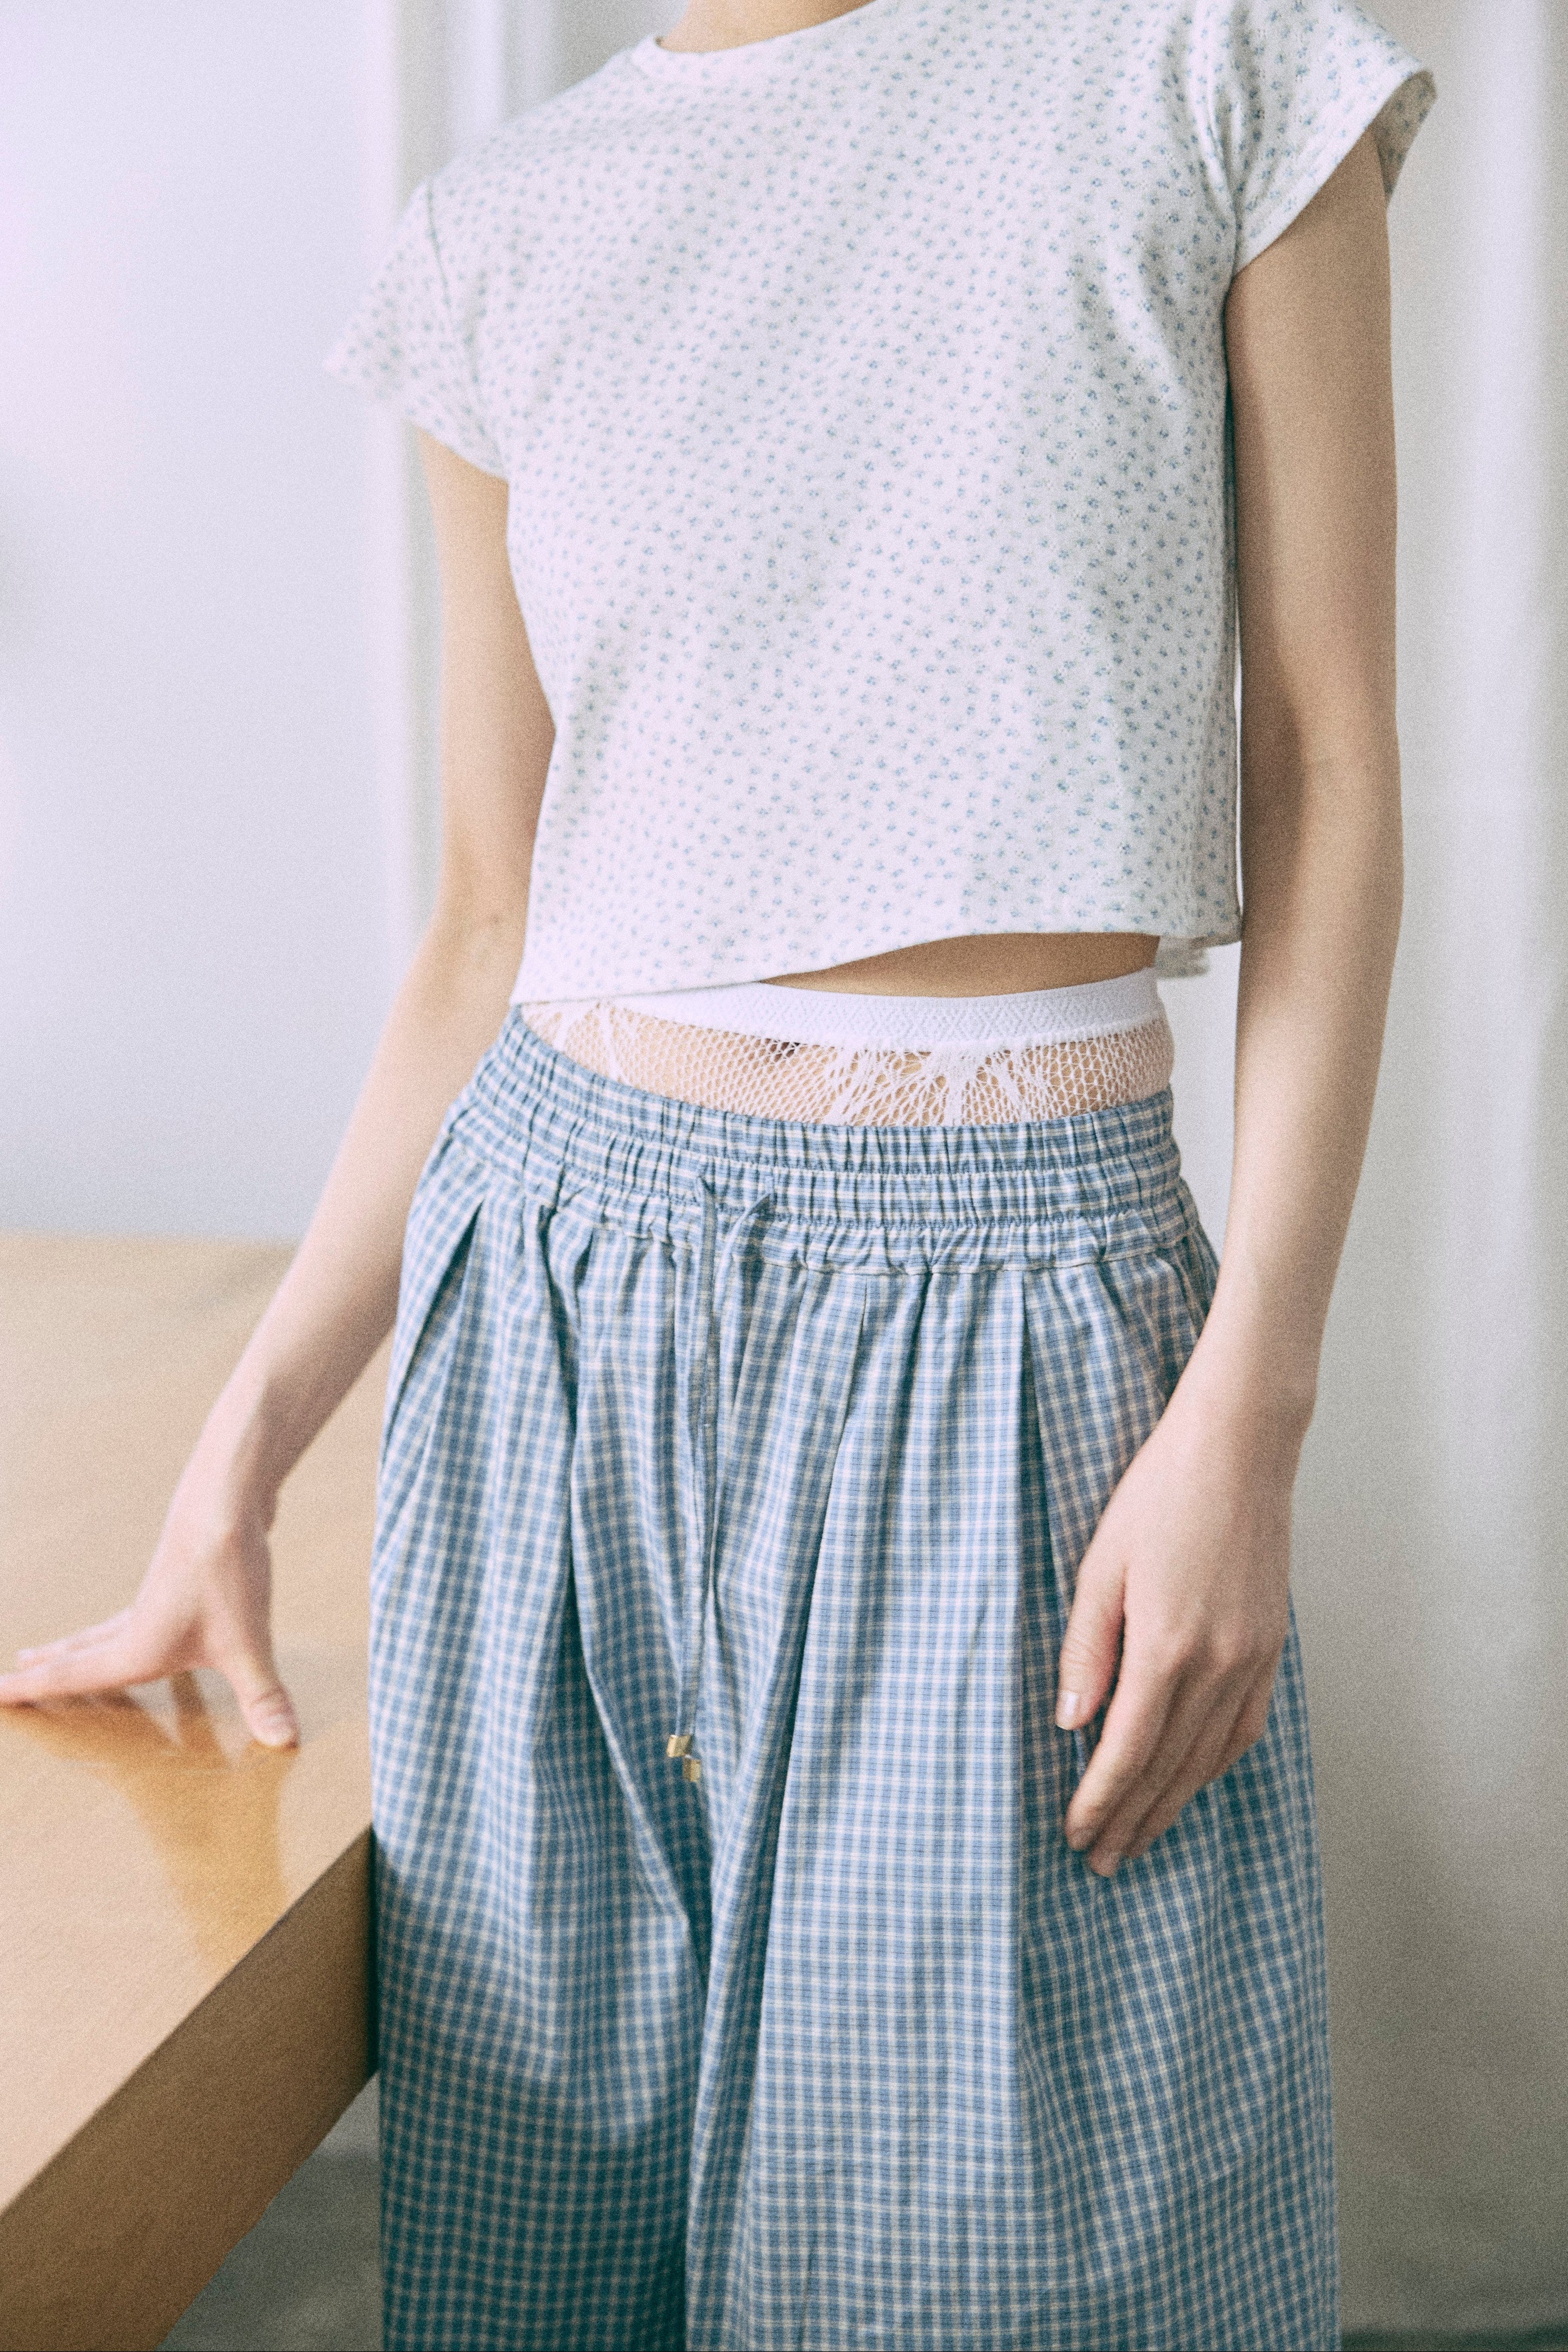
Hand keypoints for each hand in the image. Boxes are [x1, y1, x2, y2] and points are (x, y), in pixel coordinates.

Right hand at [0, 1433, 298, 1747]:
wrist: (229, 1500)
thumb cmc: (226, 1572)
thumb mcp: (248, 1645)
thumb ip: (263, 1696)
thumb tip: (285, 1743)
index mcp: (139, 1646)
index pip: (76, 1677)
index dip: (35, 1691)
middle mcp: (139, 1622)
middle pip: (82, 1650)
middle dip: (49, 1668)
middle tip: (16, 1674)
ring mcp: (157, 1595)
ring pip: (106, 1628)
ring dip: (79, 1644)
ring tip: (50, 1651)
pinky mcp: (179, 1575)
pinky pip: (139, 1609)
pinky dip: (121, 1624)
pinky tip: (144, 1617)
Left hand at [1055, 1373, 1295, 1875]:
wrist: (1238, 1452)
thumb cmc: (1158, 1498)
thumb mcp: (1100, 1567)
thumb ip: (1086, 1650)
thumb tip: (1070, 1724)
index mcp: (1167, 1649)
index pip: (1126, 1752)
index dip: (1099, 1800)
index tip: (1076, 1835)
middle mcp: (1217, 1666)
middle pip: (1169, 1768)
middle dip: (1132, 1820)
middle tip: (1101, 1863)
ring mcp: (1251, 1659)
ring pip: (1209, 1758)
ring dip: (1173, 1805)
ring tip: (1141, 1840)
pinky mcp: (1270, 1646)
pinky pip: (1244, 1728)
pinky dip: (1215, 1766)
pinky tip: (1194, 1783)